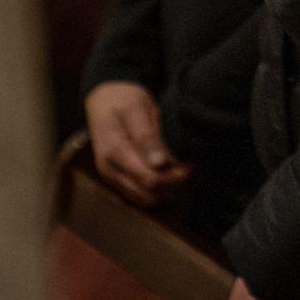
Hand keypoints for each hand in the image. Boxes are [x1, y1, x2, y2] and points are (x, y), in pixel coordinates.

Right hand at [84, 81, 190, 206]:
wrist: (103, 100)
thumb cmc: (123, 100)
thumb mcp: (135, 110)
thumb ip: (146, 137)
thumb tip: (160, 164)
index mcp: (114, 152)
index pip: (149, 180)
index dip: (175, 178)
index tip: (193, 166)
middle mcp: (110, 170)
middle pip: (149, 194)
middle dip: (175, 187)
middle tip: (196, 170)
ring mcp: (113, 176)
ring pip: (146, 199)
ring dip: (170, 191)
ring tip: (189, 173)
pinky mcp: (118, 178)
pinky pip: (141, 194)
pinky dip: (160, 190)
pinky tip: (176, 176)